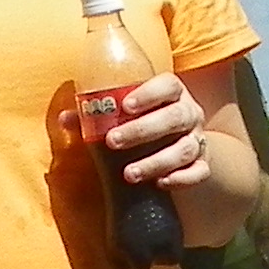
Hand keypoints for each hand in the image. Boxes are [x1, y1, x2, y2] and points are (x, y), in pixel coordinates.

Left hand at [102, 70, 212, 192]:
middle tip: (113, 142)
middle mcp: (189, 113)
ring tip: (129, 174)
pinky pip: (200, 172)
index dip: (149, 94)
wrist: (178, 142)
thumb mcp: (124, 114)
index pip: (168, 85)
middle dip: (143, 130)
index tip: (125, 105)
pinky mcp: (203, 163)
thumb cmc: (143, 122)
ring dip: (157, 161)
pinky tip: (161, 184)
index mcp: (171, 93)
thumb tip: (65, 119)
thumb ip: (96, 115)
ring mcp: (198, 139)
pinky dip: (182, 179)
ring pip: (186, 148)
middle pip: (175, 117)